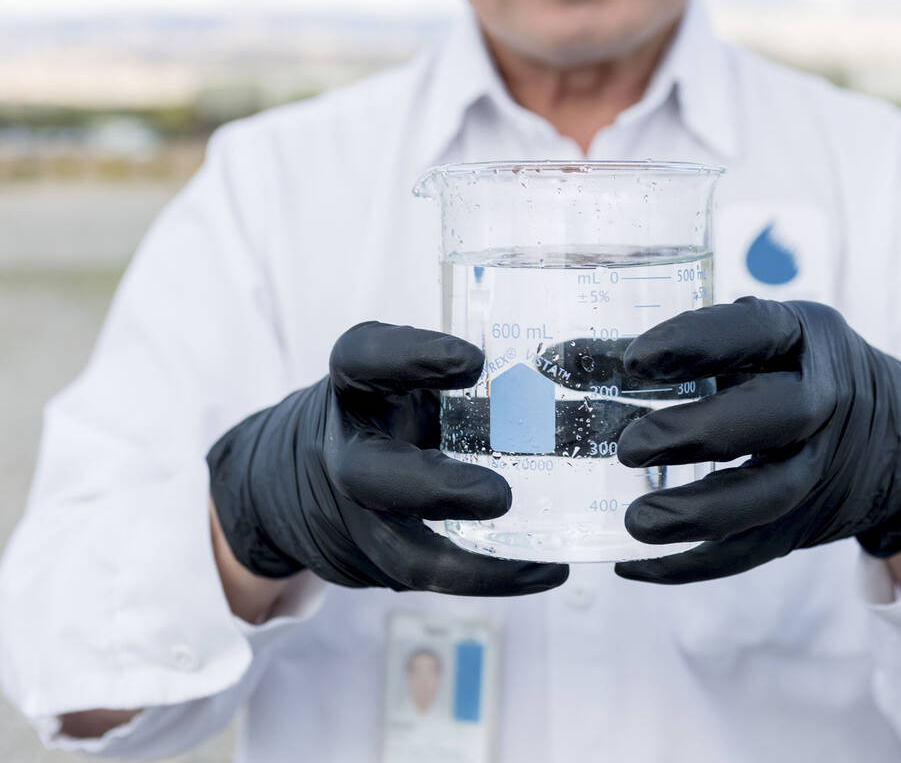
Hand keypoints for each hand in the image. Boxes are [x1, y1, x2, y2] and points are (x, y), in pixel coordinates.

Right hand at [207, 322, 567, 594]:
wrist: (298, 477)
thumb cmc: (384, 411)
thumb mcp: (404, 379)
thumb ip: (463, 379)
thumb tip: (569, 370)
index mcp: (355, 389)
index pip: (362, 358)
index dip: (412, 357)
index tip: (473, 360)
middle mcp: (347, 450)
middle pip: (368, 474)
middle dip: (434, 490)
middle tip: (499, 497)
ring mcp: (359, 514)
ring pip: (399, 551)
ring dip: (471, 564)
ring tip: (541, 565)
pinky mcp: (376, 557)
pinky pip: (429, 575)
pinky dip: (489, 577)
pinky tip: (541, 572)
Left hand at [614, 297, 900, 583]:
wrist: (899, 437)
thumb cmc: (793, 372)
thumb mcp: (759, 340)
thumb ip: (676, 349)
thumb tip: (562, 358)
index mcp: (806, 338)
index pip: (754, 332)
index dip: (695, 342)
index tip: (634, 360)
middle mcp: (824, 400)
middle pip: (775, 418)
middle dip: (700, 433)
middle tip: (627, 448)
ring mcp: (820, 468)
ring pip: (768, 498)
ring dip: (699, 514)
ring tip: (634, 523)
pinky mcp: (806, 523)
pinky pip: (753, 551)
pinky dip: (693, 564)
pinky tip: (634, 565)